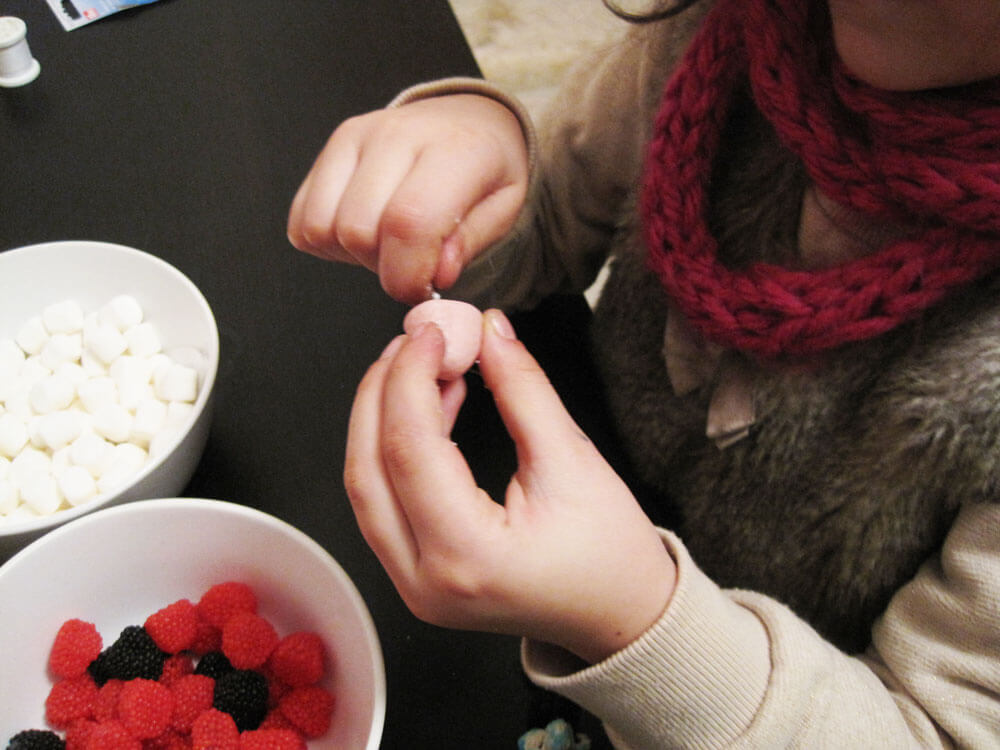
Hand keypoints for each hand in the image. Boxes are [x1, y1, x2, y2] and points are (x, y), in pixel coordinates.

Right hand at [287, 95, 528, 303]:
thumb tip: (434, 275)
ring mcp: (356, 137)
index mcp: (453, 150)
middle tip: (412, 262)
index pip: (408, 223)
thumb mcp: (504, 208)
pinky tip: (363, 232)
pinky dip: (327, 241)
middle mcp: (397, 135)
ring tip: (388, 244)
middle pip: (357, 229)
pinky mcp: (330, 147)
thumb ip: (469, 243)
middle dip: (382, 267)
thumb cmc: (486, 168)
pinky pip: (303, 217)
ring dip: (351, 254)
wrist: (468, 120)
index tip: (422, 290)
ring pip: (322, 226)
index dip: (407, 274)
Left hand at [344, 309, 675, 662]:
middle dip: (382, 393)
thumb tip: (488, 331)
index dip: (412, 379)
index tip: (432, 333)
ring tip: (420, 367)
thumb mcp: (573, 460)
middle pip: (367, 469)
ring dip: (381, 420)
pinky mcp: (415, 578)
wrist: (620, 615)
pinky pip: (384, 503)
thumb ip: (523, 389)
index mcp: (468, 556)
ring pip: (366, 487)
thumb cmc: (610, 555)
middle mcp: (425, 581)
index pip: (410, 451)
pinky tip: (428, 408)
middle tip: (413, 342)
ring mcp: (413, 587)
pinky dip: (395, 450)